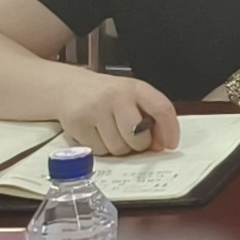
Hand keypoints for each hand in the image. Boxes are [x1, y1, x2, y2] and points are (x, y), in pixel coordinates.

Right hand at [56, 71, 177, 157]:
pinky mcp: (78, 124)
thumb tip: (160, 145)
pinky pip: (99, 151)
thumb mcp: (131, 97)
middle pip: (139, 137)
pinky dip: (101, 149)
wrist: (68, 87)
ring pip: (118, 148)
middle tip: (132, 138)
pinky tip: (97, 134)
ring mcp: (95, 110)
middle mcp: (116, 97)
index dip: (170, 130)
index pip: (161, 108)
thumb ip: (150, 116)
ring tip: (111, 132)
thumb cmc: (106, 96)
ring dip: (119, 148)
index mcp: (135, 88)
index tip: (171, 145)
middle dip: (139, 145)